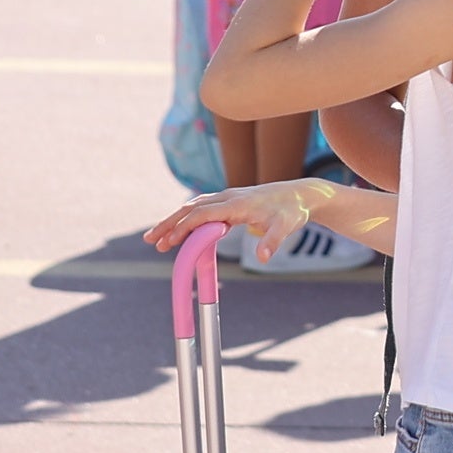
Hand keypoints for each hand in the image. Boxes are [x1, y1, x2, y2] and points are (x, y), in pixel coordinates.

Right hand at [146, 179, 332, 253]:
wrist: (302, 195)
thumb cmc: (292, 211)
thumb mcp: (286, 227)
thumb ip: (273, 241)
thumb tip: (264, 258)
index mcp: (236, 203)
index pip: (202, 214)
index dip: (185, 227)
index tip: (171, 242)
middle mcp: (227, 197)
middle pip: (190, 209)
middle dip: (169, 224)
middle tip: (151, 240)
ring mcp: (227, 198)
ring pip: (193, 208)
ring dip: (174, 222)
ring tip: (158, 240)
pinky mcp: (230, 203)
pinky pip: (202, 210)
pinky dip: (187, 220)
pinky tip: (180, 232)